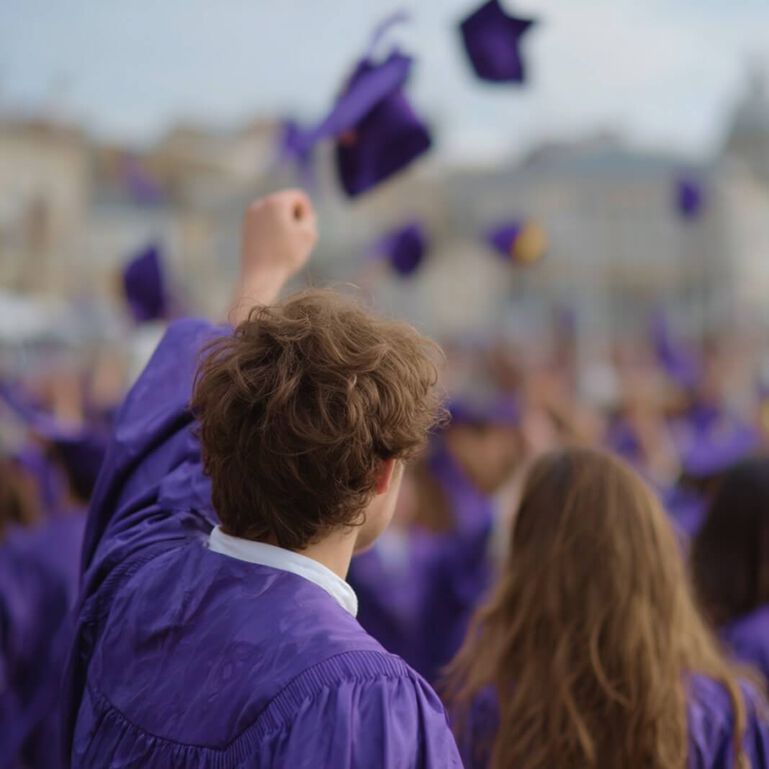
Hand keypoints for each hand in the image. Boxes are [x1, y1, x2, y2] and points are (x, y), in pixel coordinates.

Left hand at [230, 189, 316, 321]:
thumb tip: (302, 212)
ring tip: (282, 245)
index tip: (302, 233)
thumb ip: (310, 217)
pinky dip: (273, 231)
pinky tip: (273, 247)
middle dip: (293, 218)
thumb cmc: (286, 256)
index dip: (306, 215)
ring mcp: (251, 214)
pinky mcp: (246, 226)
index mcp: (276, 201)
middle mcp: (261, 203)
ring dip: (283, 225)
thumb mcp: (308, 235)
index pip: (299, 197)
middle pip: (286, 203)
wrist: (260, 276)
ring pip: (275, 213)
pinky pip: (266, 222)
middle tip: (292, 241)